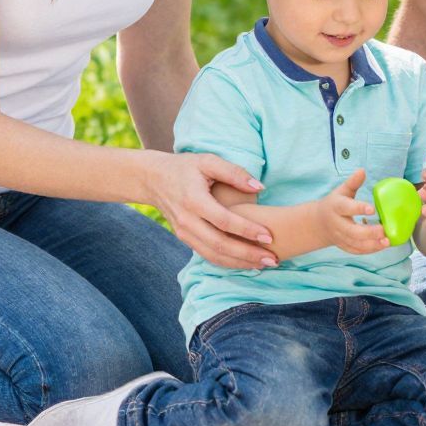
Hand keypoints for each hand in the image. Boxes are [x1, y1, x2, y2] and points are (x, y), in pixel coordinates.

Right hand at [143, 152, 278, 269]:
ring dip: (240, 263)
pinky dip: (227, 262)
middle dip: (248, 254)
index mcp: (194, 200)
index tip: (269, 236)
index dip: (247, 230)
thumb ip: (234, 172)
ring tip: (264, 265)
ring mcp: (184, 233)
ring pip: (214, 256)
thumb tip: (260, 187)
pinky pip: (207, 255)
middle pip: (220, 245)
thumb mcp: (208, 161)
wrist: (153, 179)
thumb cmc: (185, 167)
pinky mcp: (184, 239)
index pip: (224, 221)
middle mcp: (187, 221)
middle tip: (273, 259)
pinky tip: (245, 263)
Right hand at [316, 169, 389, 255]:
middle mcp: (337, 224)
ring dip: (372, 244)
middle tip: (384, 230)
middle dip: (369, 233)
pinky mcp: (345, 246)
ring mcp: (340, 237)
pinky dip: (370, 250)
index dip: (359, 209)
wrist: (319, 223)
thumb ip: (353, 182)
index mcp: (336, 207)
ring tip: (387, 241)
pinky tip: (382, 246)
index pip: (346, 208)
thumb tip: (362, 170)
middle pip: (352, 231)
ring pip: (356, 244)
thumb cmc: (335, 203)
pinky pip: (357, 251)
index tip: (372, 209)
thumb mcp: (342, 191)